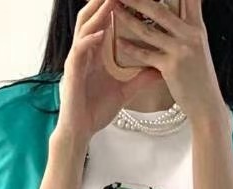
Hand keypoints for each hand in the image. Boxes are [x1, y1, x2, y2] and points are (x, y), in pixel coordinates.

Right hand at [57, 0, 165, 143]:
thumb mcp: (125, 91)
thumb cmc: (97, 110)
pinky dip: (88, 41)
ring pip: (84, 28)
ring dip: (96, 13)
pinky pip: (78, 51)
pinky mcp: (71, 73)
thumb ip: (140, 78)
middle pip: (92, 16)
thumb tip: (161, 69)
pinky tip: (100, 34)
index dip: (114, 4)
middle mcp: (85, 51)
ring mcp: (76, 60)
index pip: (104, 20)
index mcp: (96, 52)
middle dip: (103, 0)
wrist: (80, 131)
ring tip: (111, 0)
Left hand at [111, 0, 226, 124]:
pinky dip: (131, 48)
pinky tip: (120, 41)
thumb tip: (178, 12)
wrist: (208, 105)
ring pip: (148, 29)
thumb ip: (188, 28)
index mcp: (197, 26)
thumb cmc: (200, 77)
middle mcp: (190, 34)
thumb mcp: (199, 47)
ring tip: (115, 8)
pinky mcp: (171, 67)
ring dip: (128, 17)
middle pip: (159, 7)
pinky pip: (146, 54)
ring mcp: (180, 50)